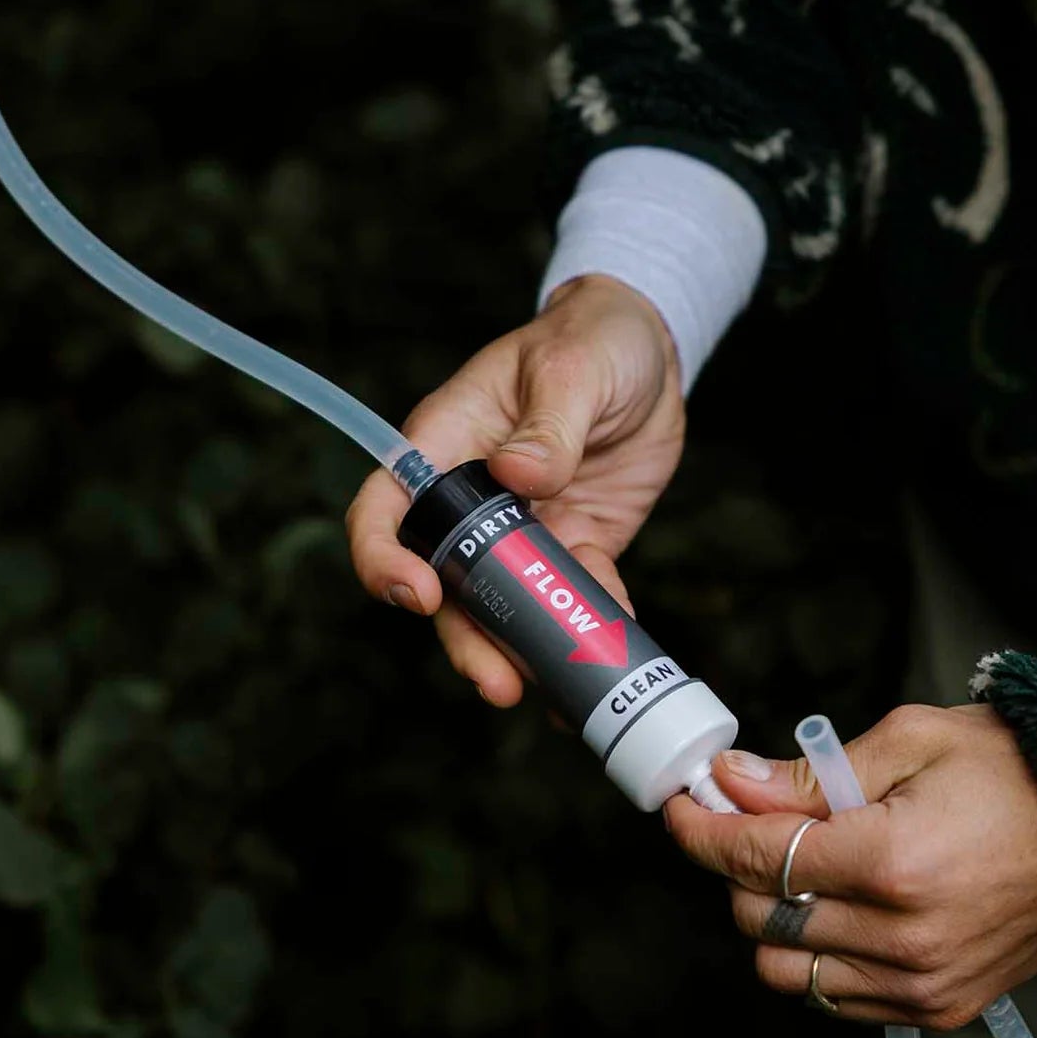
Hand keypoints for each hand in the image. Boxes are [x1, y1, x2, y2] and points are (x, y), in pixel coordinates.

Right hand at [346, 275, 684, 705]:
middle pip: (445, 582)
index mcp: (446, 444)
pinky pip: (571, 601)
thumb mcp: (573, 366)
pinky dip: (583, 634)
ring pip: (503, 607)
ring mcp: (523, 530)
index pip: (387, 508)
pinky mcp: (574, 546)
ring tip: (545, 698)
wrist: (652, 353)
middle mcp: (474, 498)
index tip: (416, 593)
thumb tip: (519, 475)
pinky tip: (601, 662)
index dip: (385, 557)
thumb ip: (548, 424)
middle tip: (498, 683)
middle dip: (466, 638)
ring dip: (519, 653)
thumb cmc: (593, 339)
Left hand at [663, 704, 1036, 1028]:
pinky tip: (840, 907)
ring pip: (788, 972)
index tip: (683, 806)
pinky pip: (838, 998)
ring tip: (800, 868)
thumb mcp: (911, 739)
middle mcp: (904, 936)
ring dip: (774, 921)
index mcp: (892, 861)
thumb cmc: (1015, 770)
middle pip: (761, 920)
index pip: (757, 858)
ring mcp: (923, 982)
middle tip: (749, 823)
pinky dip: (819, 957)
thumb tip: (731, 784)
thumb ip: (809, 775)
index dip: (703, 830)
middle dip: (738, 869)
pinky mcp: (940, 1007)